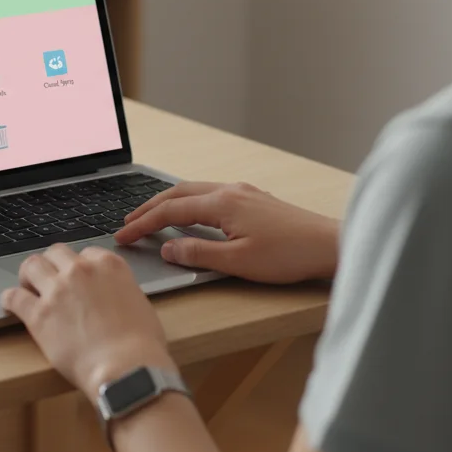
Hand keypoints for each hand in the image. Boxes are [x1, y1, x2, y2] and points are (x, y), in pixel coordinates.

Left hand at [1, 243, 175, 396]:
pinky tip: (9, 303)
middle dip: (51, 264)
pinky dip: (9, 298)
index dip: (78, 266)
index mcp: (108, 265)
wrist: (126, 368)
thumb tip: (110, 298)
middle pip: (55, 253)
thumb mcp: (139, 303)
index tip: (75, 277)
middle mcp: (80, 271)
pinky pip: (14, 297)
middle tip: (48, 278)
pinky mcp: (38, 315)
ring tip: (26, 286)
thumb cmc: (140, 345)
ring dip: (28, 275)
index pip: (85, 253)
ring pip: (31, 265)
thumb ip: (119, 291)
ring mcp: (57, 290)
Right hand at [116, 182, 338, 283]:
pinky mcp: (253, 199)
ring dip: (167, 203)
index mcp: (222, 203)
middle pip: (177, 193)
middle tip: (127, 222)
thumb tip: (168, 249)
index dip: (142, 224)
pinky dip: (188, 202)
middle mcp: (230, 191)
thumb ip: (198, 254)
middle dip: (148, 208)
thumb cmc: (289, 255)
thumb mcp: (238, 262)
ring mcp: (243, 192)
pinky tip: (188, 213)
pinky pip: (209, 193)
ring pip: (193, 190)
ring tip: (149, 217)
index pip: (170, 211)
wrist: (329, 245)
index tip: (123, 235)